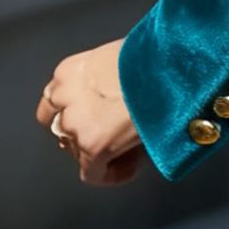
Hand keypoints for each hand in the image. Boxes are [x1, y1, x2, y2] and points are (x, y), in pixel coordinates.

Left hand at [36, 38, 146, 186]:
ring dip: (100, 151)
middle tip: (116, 134)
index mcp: (69, 72)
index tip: (101, 116)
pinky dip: (111, 174)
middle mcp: (65, 97)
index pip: (54, 102)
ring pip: (77, 151)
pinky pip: (93, 174)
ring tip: (132, 147)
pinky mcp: (92, 145)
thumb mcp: (123, 54)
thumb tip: (120, 90)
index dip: (77, 113)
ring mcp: (76, 123)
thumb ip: (108, 73)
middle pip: (62, 128)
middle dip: (87, 134)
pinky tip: (133, 166)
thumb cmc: (159, 55)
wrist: (173, 67)